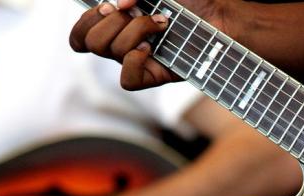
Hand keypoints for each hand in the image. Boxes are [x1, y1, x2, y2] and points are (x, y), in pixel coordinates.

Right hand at [69, 0, 237, 89]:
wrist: (223, 17)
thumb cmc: (193, 0)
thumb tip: (118, 5)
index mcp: (118, 25)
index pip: (81, 35)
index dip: (86, 20)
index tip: (110, 5)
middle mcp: (124, 45)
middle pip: (90, 42)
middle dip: (111, 21)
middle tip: (139, 11)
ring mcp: (139, 62)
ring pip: (110, 53)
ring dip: (134, 30)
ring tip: (162, 24)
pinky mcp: (154, 76)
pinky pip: (128, 80)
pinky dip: (134, 61)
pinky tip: (151, 49)